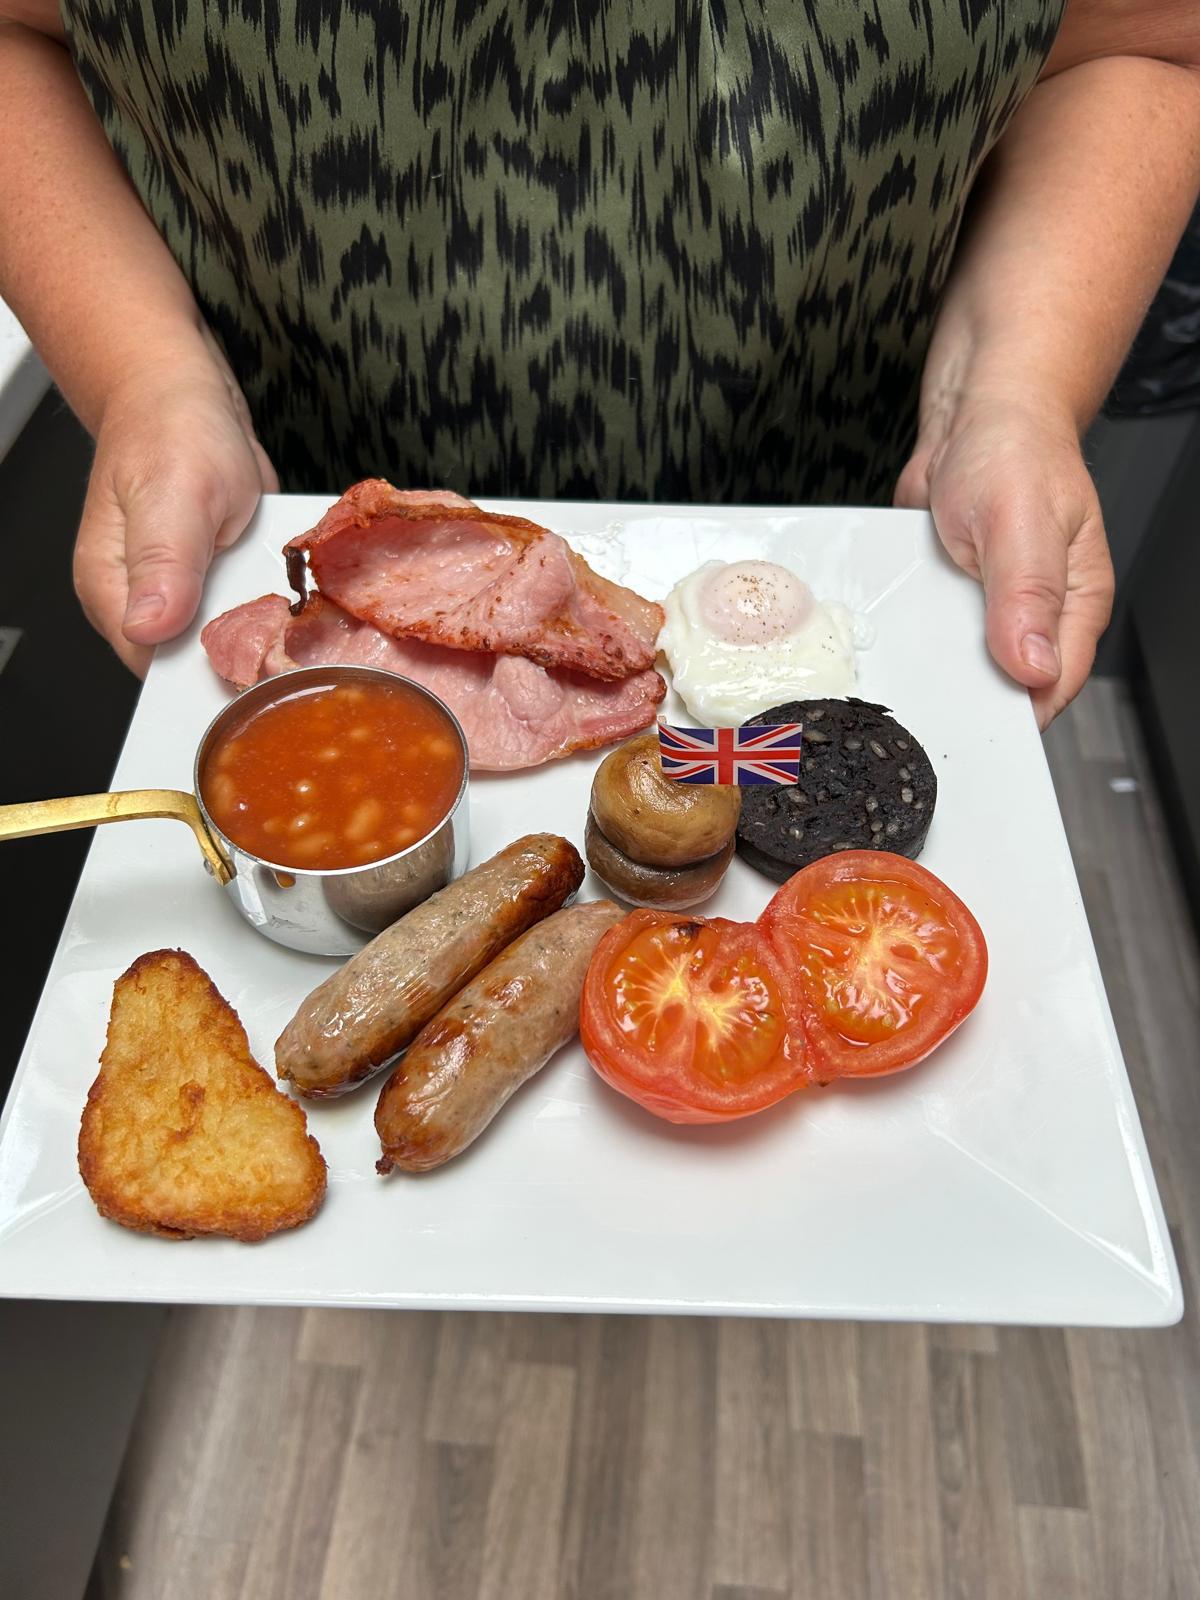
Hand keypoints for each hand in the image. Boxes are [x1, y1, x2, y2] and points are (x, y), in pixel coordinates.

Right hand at [73, 327, 277, 674]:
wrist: (187, 396)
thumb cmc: (169, 432)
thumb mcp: (173, 493)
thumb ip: (163, 562)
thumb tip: (148, 625)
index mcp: (115, 593)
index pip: (160, 670)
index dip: (209, 676)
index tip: (261, 669)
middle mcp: (147, 603)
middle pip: (199, 664)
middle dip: (246, 659)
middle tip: (296, 641)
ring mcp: (186, 595)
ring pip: (231, 642)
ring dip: (270, 633)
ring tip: (307, 617)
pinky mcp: (218, 582)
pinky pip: (251, 610)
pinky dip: (279, 605)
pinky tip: (303, 595)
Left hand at [894, 392, 1113, 727]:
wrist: (973, 410)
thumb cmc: (1014, 448)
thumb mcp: (1020, 521)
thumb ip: (1026, 595)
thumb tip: (1035, 665)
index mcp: (1075, 602)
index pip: (1054, 685)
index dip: (1016, 712)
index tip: (976, 724)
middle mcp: (1037, 609)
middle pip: (1006, 683)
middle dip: (970, 696)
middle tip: (931, 704)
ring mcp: (993, 604)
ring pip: (965, 662)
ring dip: (936, 666)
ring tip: (907, 672)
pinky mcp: (954, 593)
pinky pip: (933, 630)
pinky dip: (913, 632)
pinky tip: (894, 634)